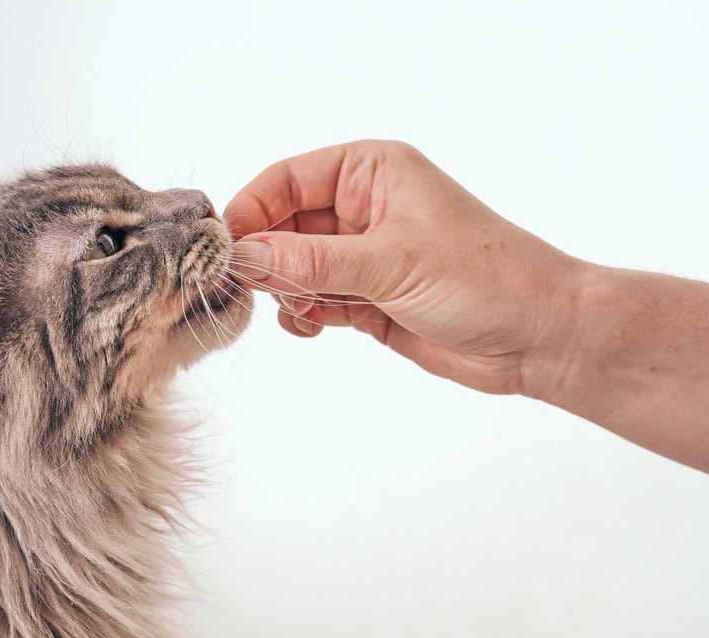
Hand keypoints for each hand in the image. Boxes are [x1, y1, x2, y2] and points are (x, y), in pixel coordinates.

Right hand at [224, 140, 584, 395]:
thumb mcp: (390, 263)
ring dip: (285, 290)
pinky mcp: (366, 297)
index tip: (225, 249)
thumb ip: (311, 261)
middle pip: (283, 224)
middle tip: (249, 288)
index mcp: (371, 172)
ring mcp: (363, 255)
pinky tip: (314, 326)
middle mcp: (362, 208)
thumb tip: (244, 257)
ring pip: (293, 266)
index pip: (286, 180)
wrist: (540, 338)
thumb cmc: (486, 279)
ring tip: (303, 309)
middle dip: (265, 257)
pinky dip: (303, 314)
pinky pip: (312, 299)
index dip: (251, 210)